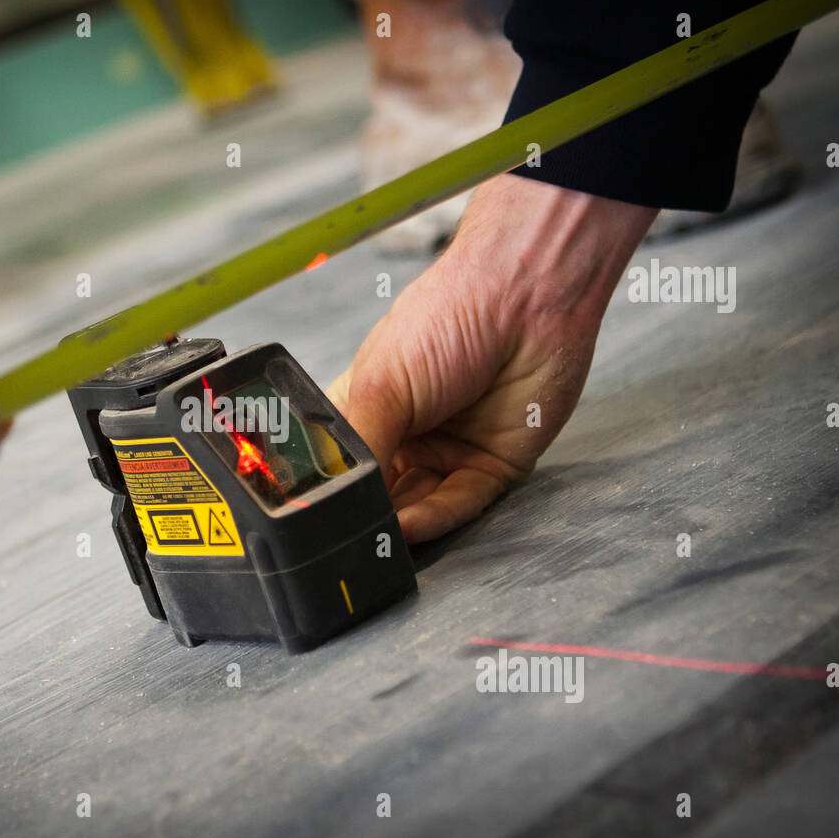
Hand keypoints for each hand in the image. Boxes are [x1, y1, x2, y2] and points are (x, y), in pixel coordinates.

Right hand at [328, 175, 656, 542]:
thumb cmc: (449, 314)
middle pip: (378, 492)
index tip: (310, 520)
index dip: (327, 491)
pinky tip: (409, 526)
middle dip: (363, 516)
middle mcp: (406, 434)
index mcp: (367, 408)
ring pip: (416, 508)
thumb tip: (333, 499)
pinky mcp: (491, 467)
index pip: (339, 463)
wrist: (527, 296)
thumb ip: (357, 448)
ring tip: (373, 540)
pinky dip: (433, 520)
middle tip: (341, 540)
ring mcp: (448, 452)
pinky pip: (459, 505)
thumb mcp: (380, 383)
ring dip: (396, 527)